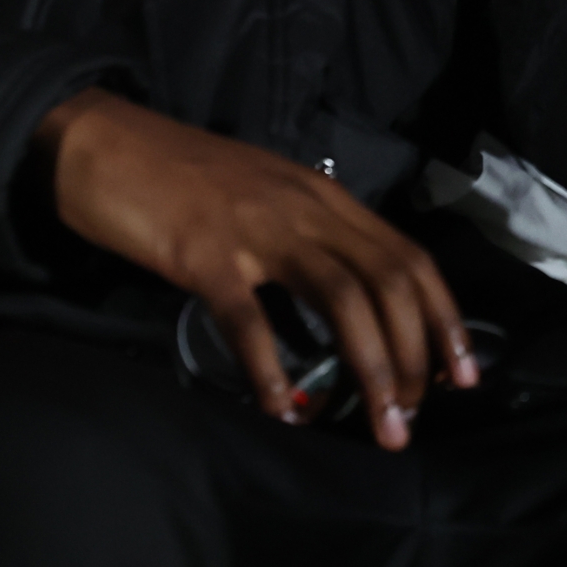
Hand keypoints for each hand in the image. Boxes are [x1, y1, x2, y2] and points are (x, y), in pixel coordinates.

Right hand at [36, 89, 477, 445]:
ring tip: (377, 424)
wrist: (105, 142)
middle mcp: (306, 209)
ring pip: (342, 296)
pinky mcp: (203, 254)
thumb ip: (309, 242)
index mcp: (326, 199)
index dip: (443, 317)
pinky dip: (272, 366)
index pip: (409, 258)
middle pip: (388, 281)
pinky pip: (249, 317)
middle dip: (412, 355)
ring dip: (369, 365)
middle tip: (410, 417)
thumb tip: (350, 309)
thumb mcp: (268, 199)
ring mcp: (257, 229)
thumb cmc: (184, 178)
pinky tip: (283, 410)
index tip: (461, 374)